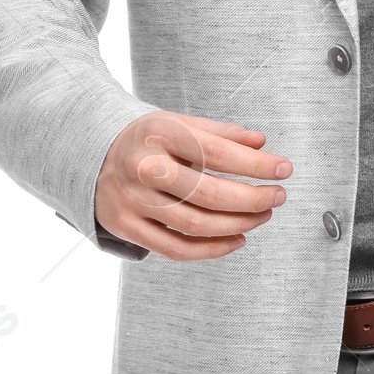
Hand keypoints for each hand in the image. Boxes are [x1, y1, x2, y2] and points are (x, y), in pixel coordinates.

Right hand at [94, 111, 292, 260]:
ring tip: (261, 216)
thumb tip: (260, 143)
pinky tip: (237, 240)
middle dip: (253, 199)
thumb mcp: (178, 123)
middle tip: (277, 197)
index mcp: (159, 134)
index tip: (284, 169)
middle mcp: (143, 168)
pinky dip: (212, 249)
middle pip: (209, 194)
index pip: (218, 154)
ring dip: (238, 225)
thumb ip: (220, 133)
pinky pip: (176, 249)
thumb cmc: (144, 140)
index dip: (257, 165)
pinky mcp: (126, 227)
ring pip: (196, 225)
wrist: (89, 154)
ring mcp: (133, 201)